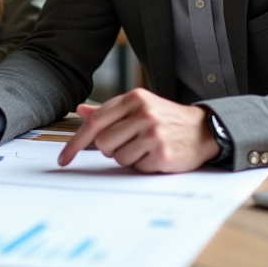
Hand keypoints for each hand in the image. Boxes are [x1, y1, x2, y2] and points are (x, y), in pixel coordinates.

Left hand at [58, 88, 218, 172]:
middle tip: (130, 143)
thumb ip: (109, 110)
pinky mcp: (162, 153)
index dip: (75, 143)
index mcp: (133, 99)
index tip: (64, 159)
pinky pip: (136, 167)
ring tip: (145, 147)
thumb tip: (81, 110)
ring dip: (128, 157)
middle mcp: (143, 113)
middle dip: (111, 148)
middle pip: (103, 143)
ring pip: (117, 157)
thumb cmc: (166, 119)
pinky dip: (142, 165)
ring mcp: (153, 133)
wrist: (204, 130)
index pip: (94, 122)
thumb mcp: (139, 107)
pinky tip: (156, 155)